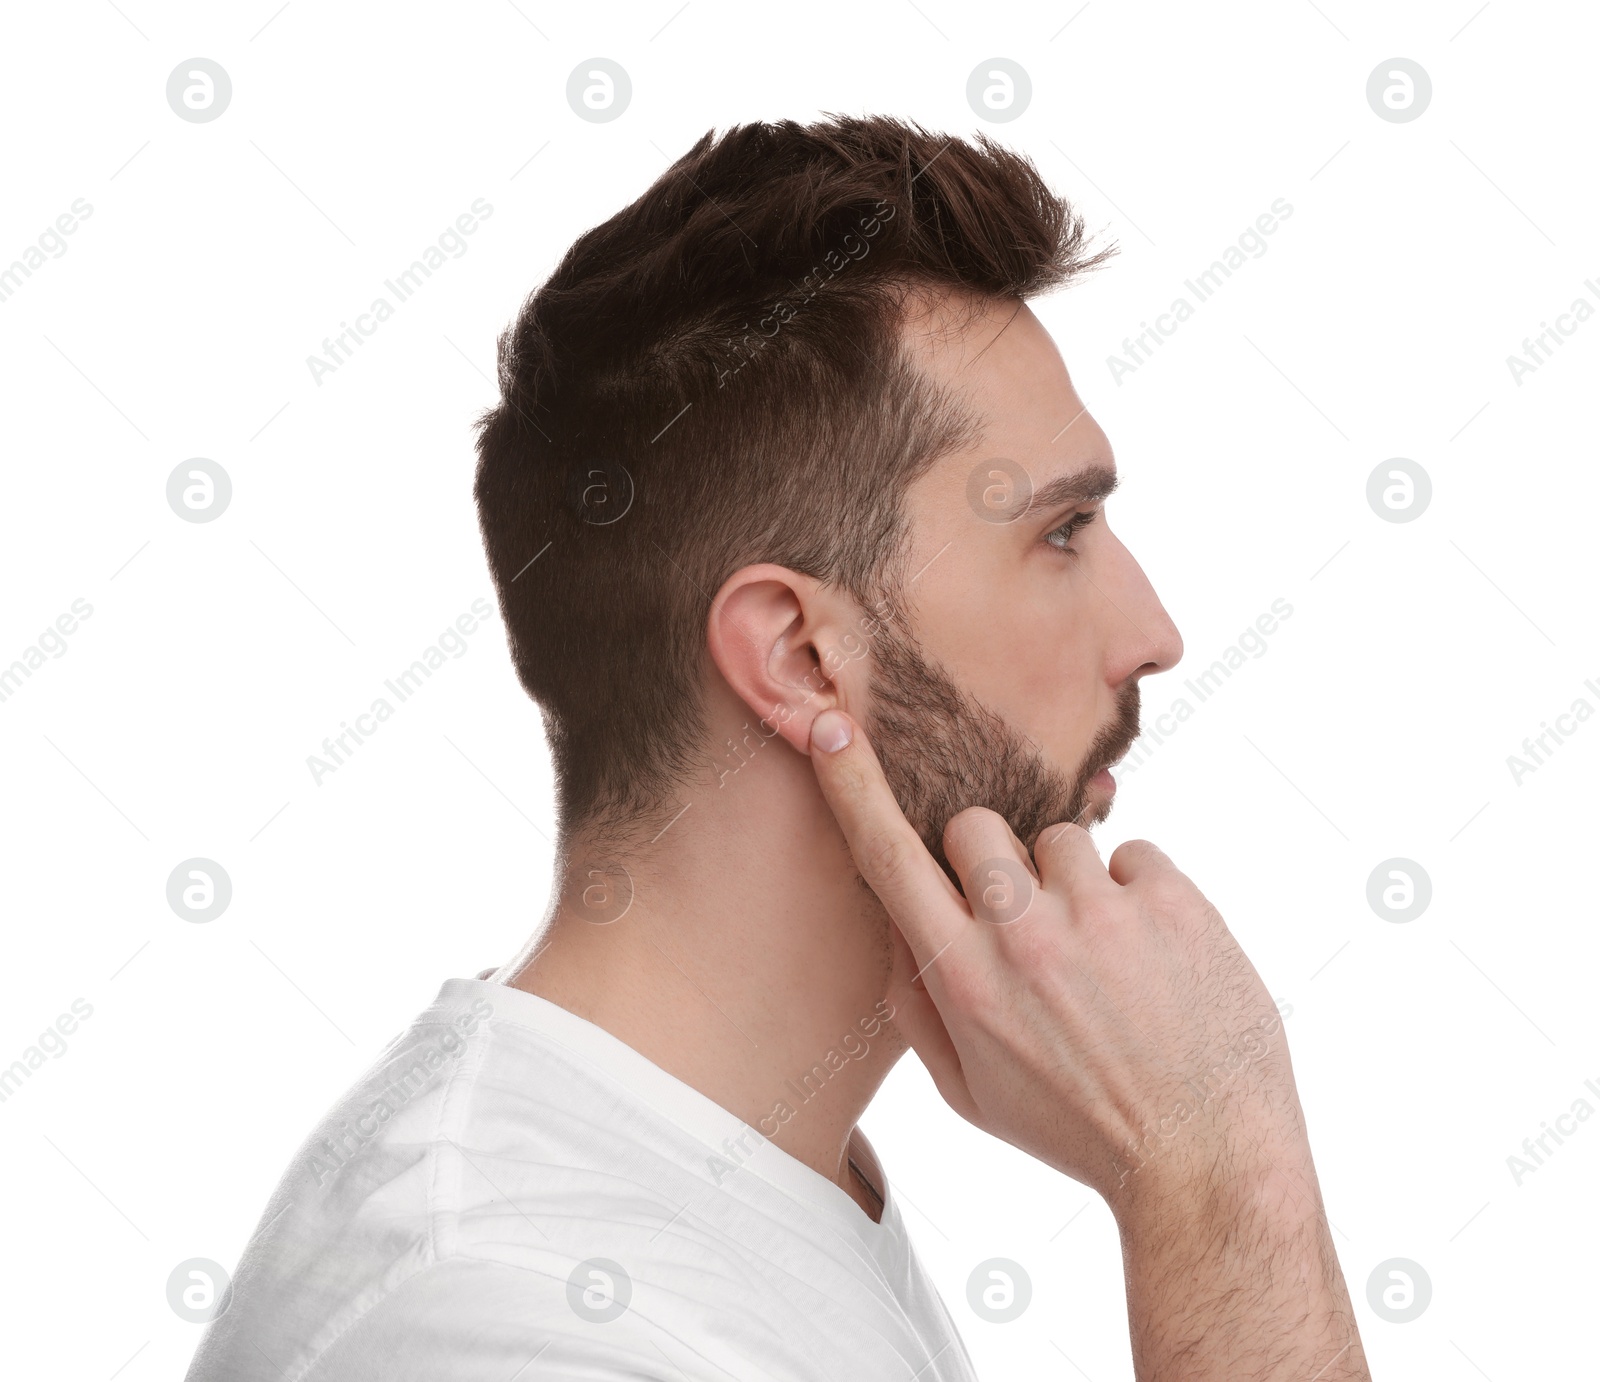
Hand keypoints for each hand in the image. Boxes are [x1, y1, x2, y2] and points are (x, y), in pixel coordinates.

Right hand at [807, 707, 1303, 1208]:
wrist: (1205, 1160)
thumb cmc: (1079, 1129)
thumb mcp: (971, 1094)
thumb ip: (917, 1006)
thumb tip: (893, 930)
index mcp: (963, 979)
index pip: (888, 857)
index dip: (852, 784)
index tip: (832, 727)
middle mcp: (1022, 935)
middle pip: (975, 825)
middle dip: (991, 858)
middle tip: (1027, 917)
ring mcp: (1101, 913)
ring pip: (1060, 836)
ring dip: (1073, 883)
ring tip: (1105, 956)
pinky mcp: (1173, 901)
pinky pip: (1134, 851)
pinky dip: (1140, 894)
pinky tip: (1153, 958)